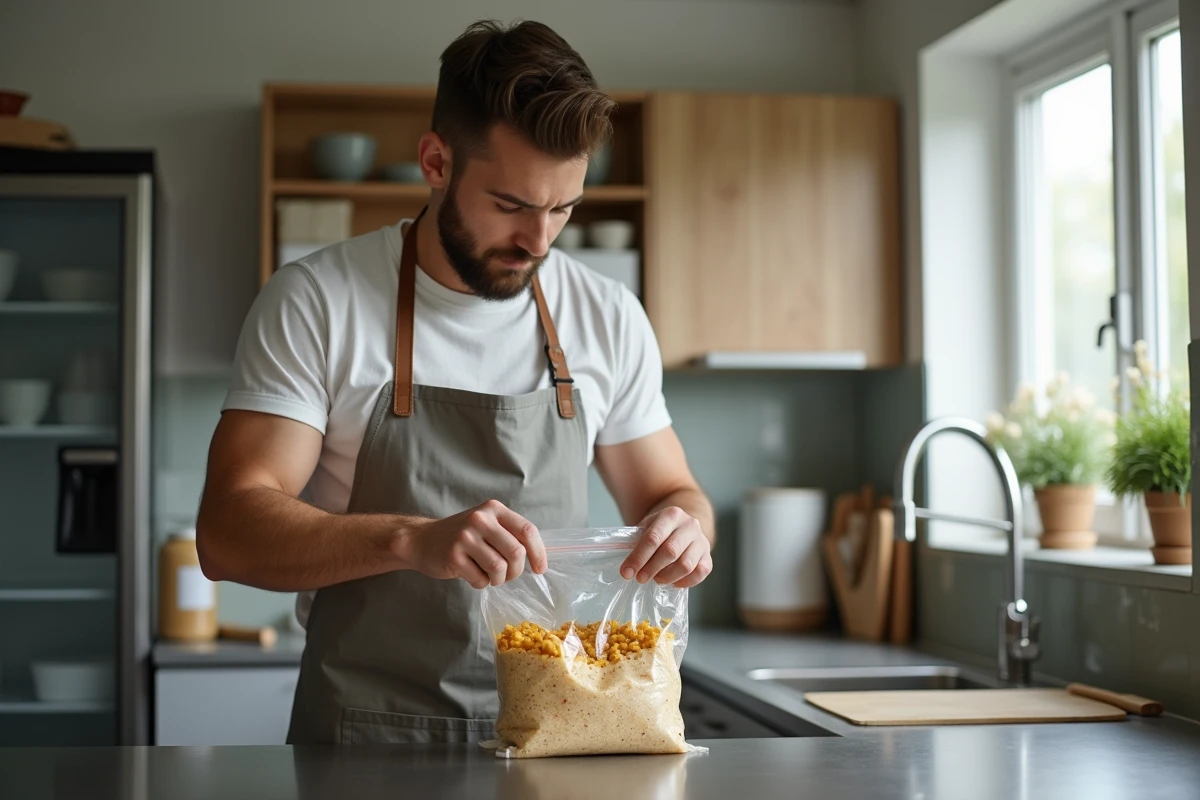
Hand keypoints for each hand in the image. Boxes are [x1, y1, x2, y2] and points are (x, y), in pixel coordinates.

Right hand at [397, 499, 545, 589]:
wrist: (422, 540)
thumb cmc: (462, 536)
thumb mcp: (487, 525)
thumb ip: (510, 534)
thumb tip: (540, 557)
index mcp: (494, 509)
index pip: (527, 531)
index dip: (538, 553)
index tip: (540, 569)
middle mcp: (480, 519)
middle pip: (516, 552)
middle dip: (516, 571)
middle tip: (508, 575)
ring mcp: (465, 537)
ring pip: (499, 568)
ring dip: (498, 579)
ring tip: (489, 575)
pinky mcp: (453, 556)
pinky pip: (480, 579)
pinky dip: (481, 583)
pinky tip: (472, 575)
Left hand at [620, 507, 711, 587]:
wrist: (683, 527)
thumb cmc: (660, 530)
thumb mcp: (647, 527)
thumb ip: (637, 541)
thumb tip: (627, 567)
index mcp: (671, 514)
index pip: (653, 537)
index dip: (638, 557)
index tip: (626, 572)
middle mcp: (690, 525)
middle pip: (670, 551)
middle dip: (651, 568)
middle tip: (640, 578)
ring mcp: (702, 541)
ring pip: (686, 565)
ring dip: (667, 577)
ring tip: (656, 579)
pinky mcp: (708, 556)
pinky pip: (700, 572)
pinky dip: (685, 582)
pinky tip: (673, 583)